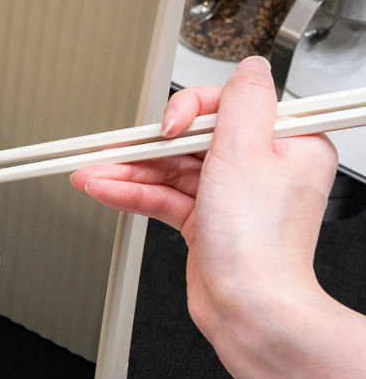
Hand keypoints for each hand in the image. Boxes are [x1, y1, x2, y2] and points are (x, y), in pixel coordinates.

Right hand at [70, 56, 338, 344]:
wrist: (250, 311)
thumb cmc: (261, 245)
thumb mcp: (246, 153)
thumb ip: (242, 102)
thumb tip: (249, 67)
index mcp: (289, 144)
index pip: (229, 106)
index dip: (192, 110)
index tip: (170, 126)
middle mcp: (263, 168)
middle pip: (192, 140)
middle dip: (146, 147)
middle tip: (110, 148)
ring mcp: (233, 197)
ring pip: (171, 170)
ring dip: (128, 172)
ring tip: (89, 173)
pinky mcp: (207, 222)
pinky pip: (164, 197)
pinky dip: (133, 194)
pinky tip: (103, 190)